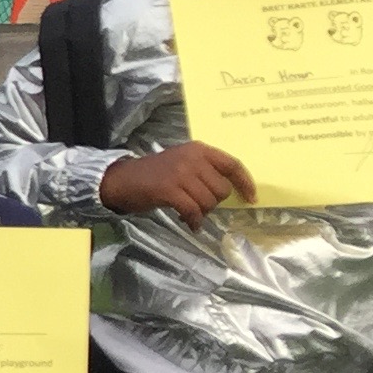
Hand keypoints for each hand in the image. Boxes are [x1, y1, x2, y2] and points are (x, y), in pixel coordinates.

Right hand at [99, 142, 254, 225]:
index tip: (251, 198)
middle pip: (221, 189)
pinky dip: (194, 220)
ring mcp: (180, 174)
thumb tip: (232, 190)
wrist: (121, 179)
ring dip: (202, 212)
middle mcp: (192, 159)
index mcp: (199, 150)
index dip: (245, 183)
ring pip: (208, 202)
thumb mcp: (183, 162)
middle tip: (198, 204)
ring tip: (189, 211)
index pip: (232, 164)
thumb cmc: (155, 173)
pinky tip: (189, 223)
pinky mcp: (169, 190)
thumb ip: (205, 170)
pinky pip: (193, 210)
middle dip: (213, 202)